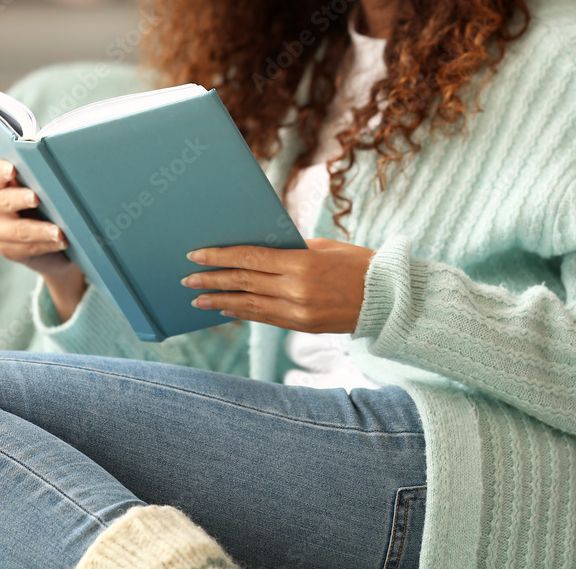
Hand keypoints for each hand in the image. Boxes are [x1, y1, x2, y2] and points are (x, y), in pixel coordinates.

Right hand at [0, 159, 85, 319]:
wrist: (61, 242)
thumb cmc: (56, 205)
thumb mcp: (50, 191)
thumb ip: (48, 181)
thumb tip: (72, 169)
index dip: (2, 171)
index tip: (14, 168)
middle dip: (18, 200)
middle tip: (37, 198)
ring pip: (13, 231)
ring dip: (37, 231)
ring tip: (60, 232)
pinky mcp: (9, 251)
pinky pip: (24, 250)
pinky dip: (45, 246)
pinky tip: (62, 243)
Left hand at [182, 238, 375, 332]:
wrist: (387, 298)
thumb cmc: (357, 263)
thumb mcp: (323, 248)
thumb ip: (290, 250)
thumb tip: (256, 250)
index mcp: (301, 264)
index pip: (250, 258)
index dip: (220, 257)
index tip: (196, 255)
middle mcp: (296, 290)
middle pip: (244, 283)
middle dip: (212, 280)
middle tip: (188, 279)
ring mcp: (299, 312)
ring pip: (250, 305)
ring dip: (221, 302)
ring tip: (197, 300)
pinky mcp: (303, 327)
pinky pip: (266, 319)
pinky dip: (244, 313)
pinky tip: (227, 309)